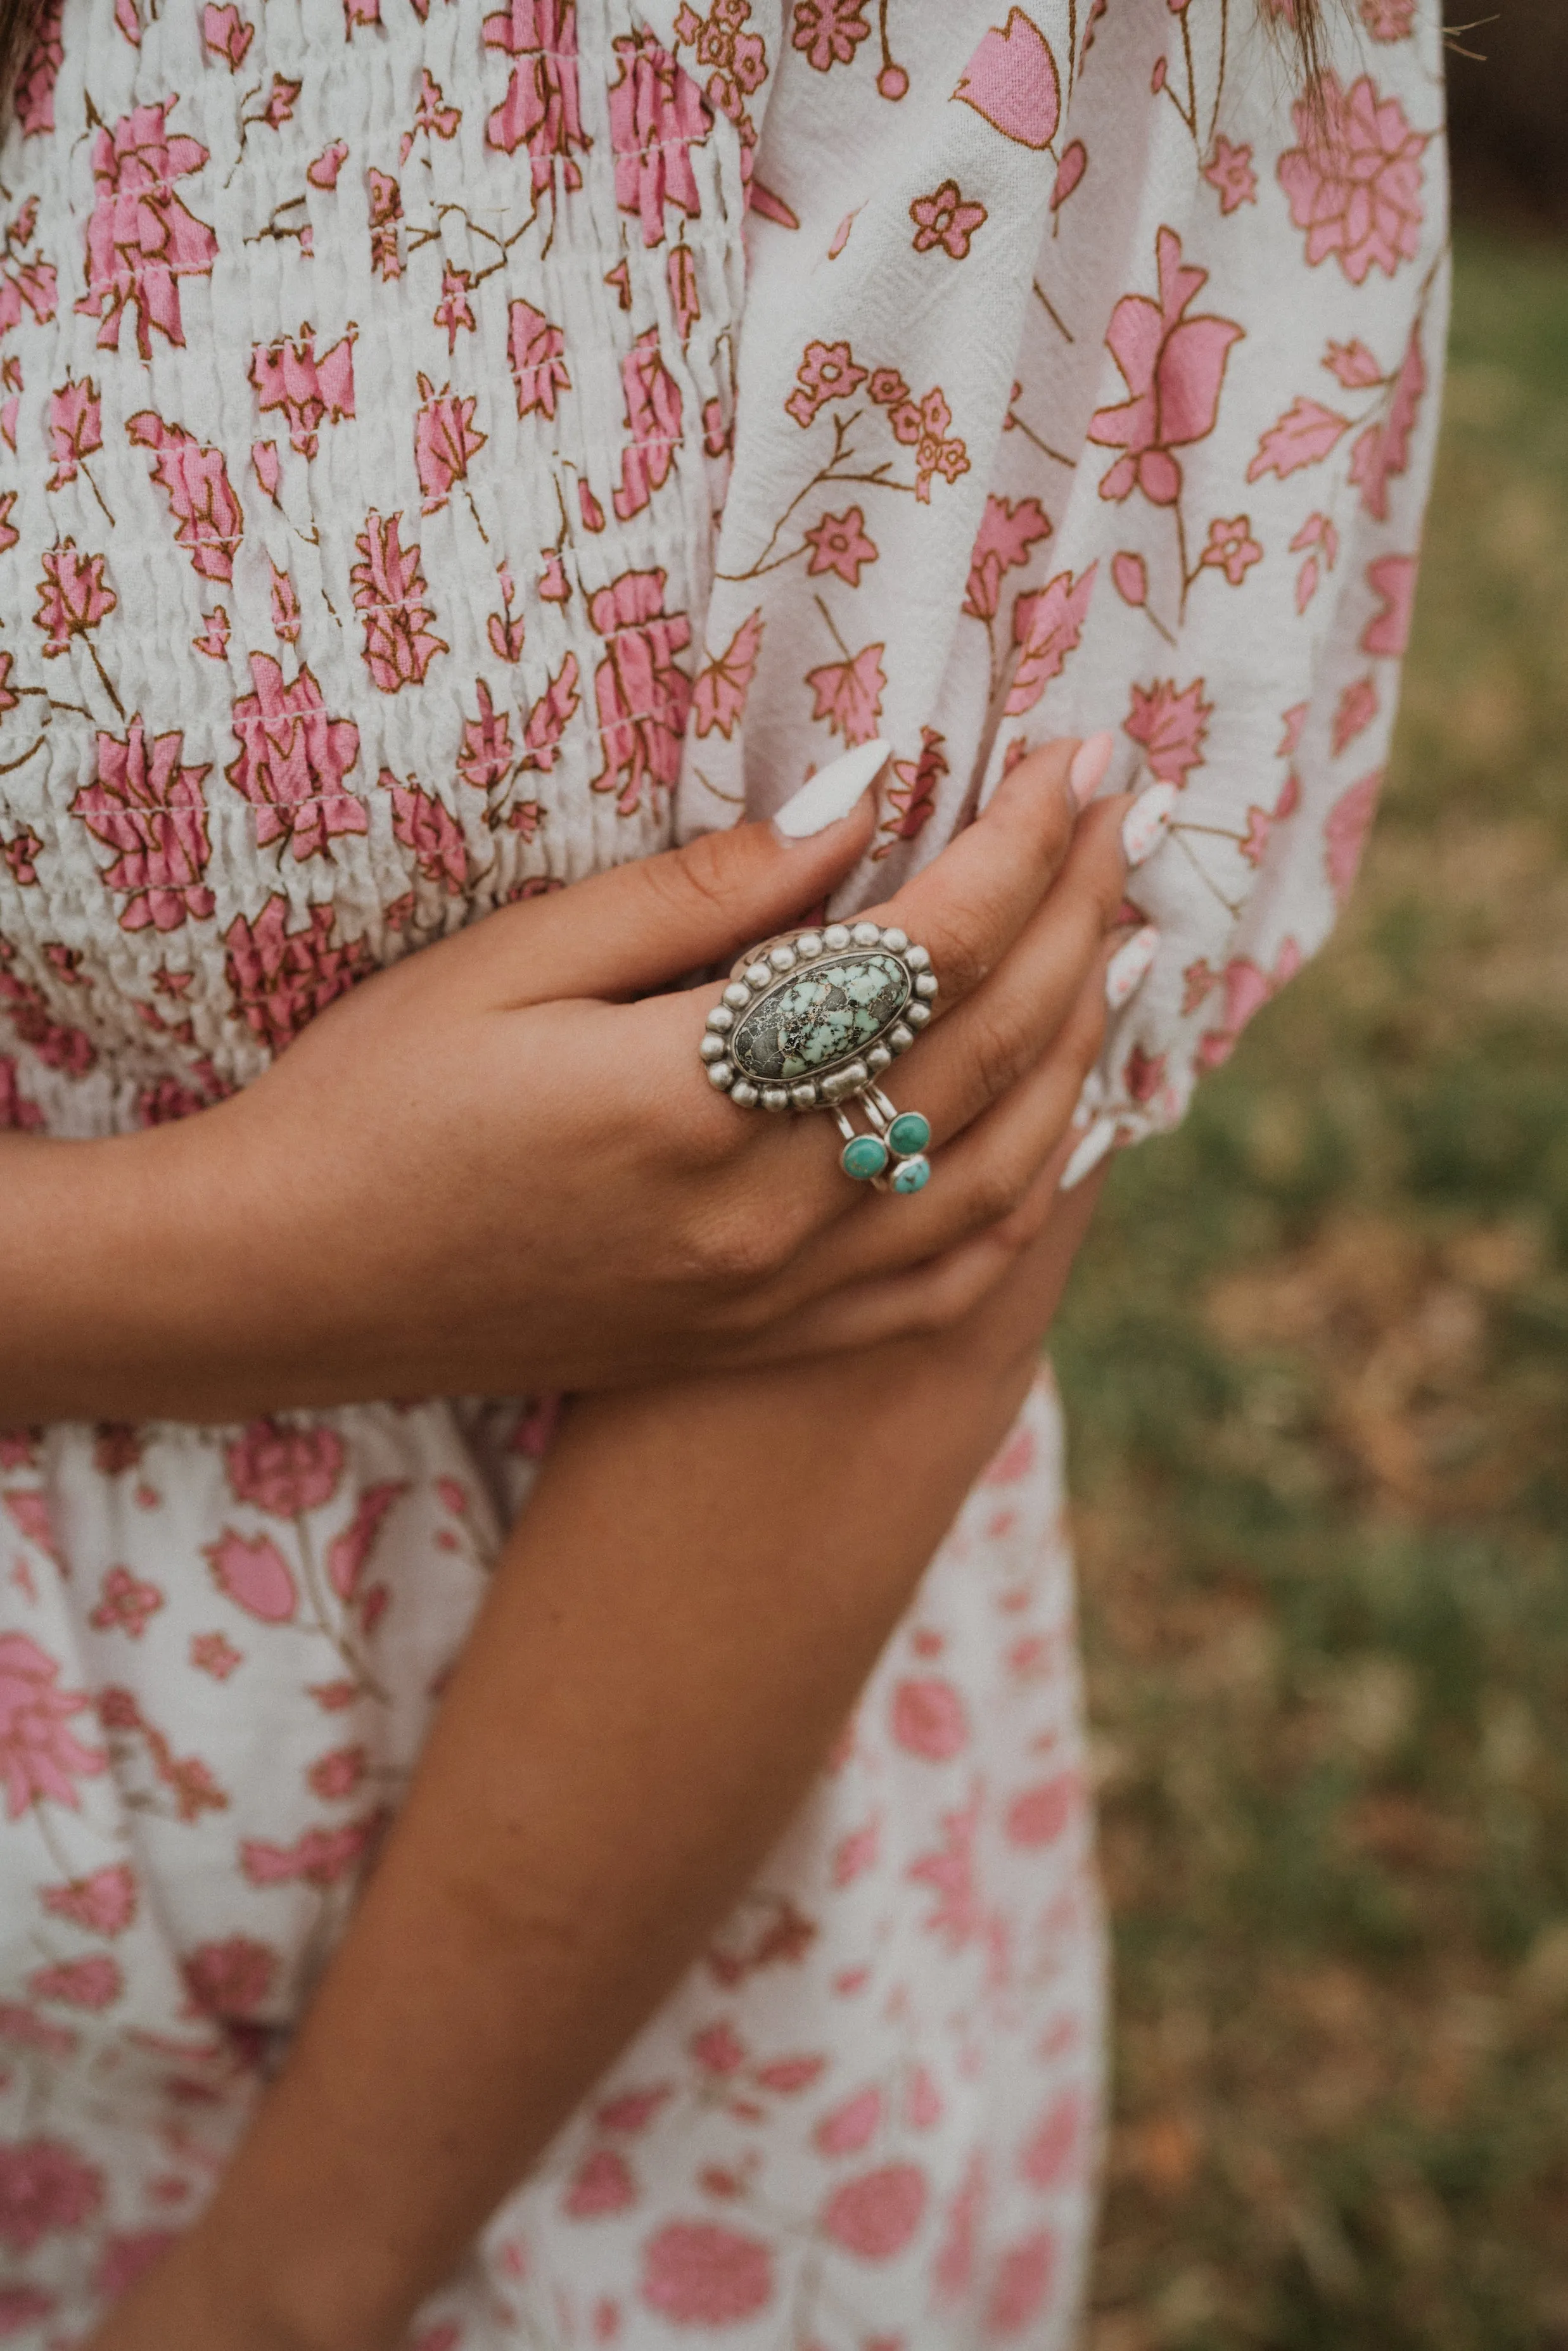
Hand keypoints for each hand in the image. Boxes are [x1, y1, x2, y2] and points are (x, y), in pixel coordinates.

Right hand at [10, 739, 1136, 1418]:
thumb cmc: (377, 1097)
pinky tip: (1065, 1129)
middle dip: (1076, 917)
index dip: (1020, 847)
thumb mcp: (515, 962)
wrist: (289, 1285)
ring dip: (1083, 1051)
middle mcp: (762, 1214)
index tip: (1078, 760)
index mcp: (698, 1098)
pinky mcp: (759, 1341)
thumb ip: (707, 893)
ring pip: (995, 1171)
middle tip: (1130, 820)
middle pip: (987, 1052)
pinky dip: (1028, 1200)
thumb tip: (866, 799)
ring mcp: (771, 1295)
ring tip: (1126, 949)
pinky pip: (942, 1282)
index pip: (924, 955)